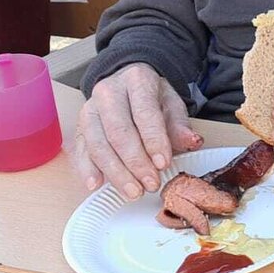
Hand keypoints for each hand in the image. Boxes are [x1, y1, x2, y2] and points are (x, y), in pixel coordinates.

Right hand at [72, 63, 202, 195]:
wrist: (125, 83)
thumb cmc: (151, 97)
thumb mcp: (172, 104)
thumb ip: (180, 125)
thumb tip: (193, 142)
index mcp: (136, 81)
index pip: (145, 114)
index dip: (154, 141)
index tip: (163, 164)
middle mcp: (108, 93)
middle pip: (118, 132)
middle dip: (136, 163)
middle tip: (151, 184)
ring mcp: (89, 110)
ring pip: (98, 144)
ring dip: (116, 172)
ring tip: (133, 191)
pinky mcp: (80, 127)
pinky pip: (81, 150)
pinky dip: (87, 169)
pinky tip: (97, 185)